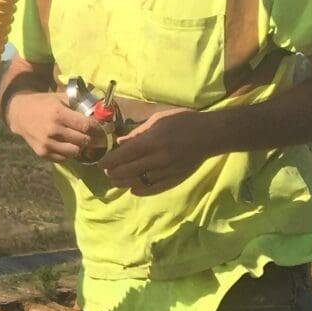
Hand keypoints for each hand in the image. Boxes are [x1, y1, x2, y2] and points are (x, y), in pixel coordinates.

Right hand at [3, 91, 97, 161]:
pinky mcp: (42, 153)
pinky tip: (67, 144)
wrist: (19, 113)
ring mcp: (47, 143)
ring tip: (79, 140)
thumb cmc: (43, 103)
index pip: (86, 125)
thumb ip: (79, 102)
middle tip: (95, 135)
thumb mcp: (60, 97)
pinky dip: (68, 153)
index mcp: (58, 114)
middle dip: (92, 138)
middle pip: (83, 140)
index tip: (103, 127)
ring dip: (80, 147)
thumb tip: (100, 108)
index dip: (97, 128)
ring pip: (75, 152)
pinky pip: (64, 158)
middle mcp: (52, 130)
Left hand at [98, 108, 217, 194]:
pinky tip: (133, 189)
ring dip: (124, 183)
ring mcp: (167, 170)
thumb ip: (137, 133)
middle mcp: (158, 158)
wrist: (210, 134)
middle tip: (106, 172)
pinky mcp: (176, 179)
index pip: (125, 155)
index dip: (110, 161)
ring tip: (115, 181)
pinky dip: (142, 190)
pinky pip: (155, 188)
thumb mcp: (158, 120)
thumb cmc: (183, 122)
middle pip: (129, 171)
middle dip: (114, 173)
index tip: (101, 164)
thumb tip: (120, 142)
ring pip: (140, 182)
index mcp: (152, 141)